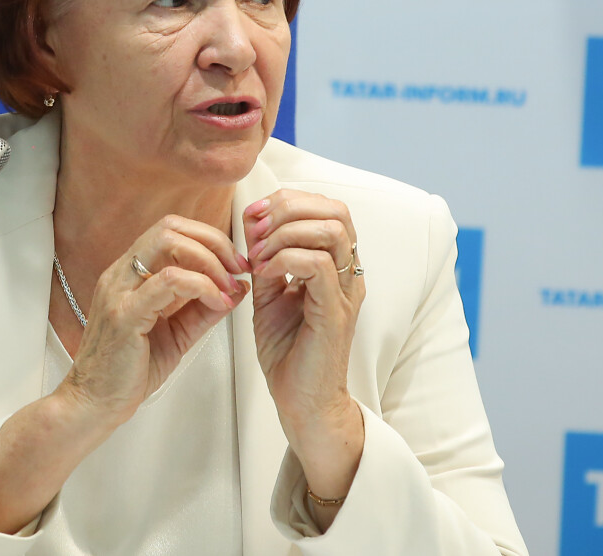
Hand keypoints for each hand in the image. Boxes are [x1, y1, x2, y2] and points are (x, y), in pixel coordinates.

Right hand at [58, 215, 248, 429]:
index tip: (237, 264)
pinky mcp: (124, 313)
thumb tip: (238, 286)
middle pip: (170, 228)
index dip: (210, 239)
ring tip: (229, 287)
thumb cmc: (129, 371)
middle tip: (238, 268)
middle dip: (214, 242)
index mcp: (129, 274)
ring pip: (168, 244)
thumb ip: (204, 309)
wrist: (93, 404)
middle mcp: (120, 274)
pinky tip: (218, 302)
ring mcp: (119, 290)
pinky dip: (202, 286)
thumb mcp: (177, 334)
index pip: (171, 231)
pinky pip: (168, 281)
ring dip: (210, 261)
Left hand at [243, 190, 364, 460]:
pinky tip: (263, 272)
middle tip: (255, 227)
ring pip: (332, 231)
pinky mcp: (335, 314)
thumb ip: (267, 260)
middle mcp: (350, 275)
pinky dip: (285, 259)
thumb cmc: (289, 352)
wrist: (301, 402)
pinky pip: (319, 266)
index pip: (328, 208)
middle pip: (336, 211)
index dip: (288, 201)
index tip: (252, 215)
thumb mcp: (270, 295)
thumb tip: (253, 225)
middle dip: (288, 208)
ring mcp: (346, 293)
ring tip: (258, 252)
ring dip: (286, 232)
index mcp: (338, 266)